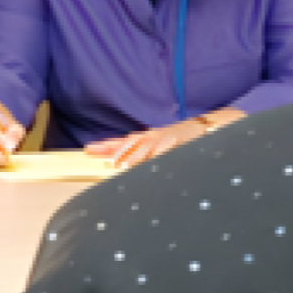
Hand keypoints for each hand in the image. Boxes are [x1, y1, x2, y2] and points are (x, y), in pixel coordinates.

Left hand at [87, 119, 208, 171]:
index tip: (89, 149)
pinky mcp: (179, 142)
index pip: (122, 141)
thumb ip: (142, 154)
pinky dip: (160, 154)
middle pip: (130, 143)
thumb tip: (124, 166)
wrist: (203, 126)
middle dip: (116, 151)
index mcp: (146, 138)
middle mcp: (152, 136)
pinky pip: (167, 149)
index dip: (105, 146)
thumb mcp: (158, 144)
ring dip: (135, 156)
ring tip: (124, 166)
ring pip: (147, 147)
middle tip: (104, 160)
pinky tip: (153, 160)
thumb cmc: (179, 138)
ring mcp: (165, 138)